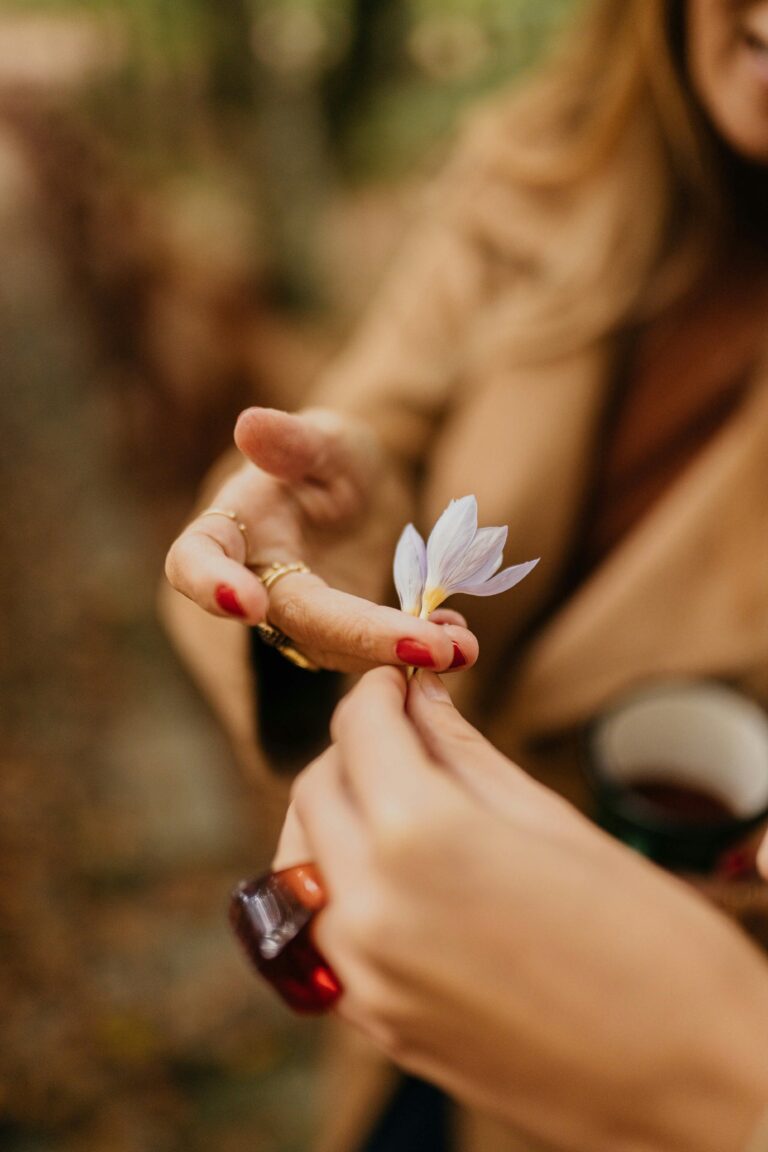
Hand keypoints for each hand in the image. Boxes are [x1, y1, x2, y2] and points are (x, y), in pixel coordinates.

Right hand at [164, 407, 477, 672]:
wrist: (365, 496)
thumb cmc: (330, 458)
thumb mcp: (324, 437)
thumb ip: (294, 441)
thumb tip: (250, 425)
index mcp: (230, 529)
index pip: (193, 561)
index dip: (212, 585)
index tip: (249, 604)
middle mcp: (253, 585)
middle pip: (295, 620)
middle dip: (363, 636)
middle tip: (432, 648)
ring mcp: (297, 621)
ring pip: (337, 651)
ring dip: (399, 653)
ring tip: (461, 646)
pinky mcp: (338, 643)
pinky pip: (369, 657)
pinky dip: (416, 650)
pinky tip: (459, 641)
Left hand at [285, 668, 767, 1151]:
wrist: (693, 1084)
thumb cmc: (654, 946)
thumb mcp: (554, 823)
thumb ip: (466, 755)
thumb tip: (422, 701)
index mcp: (420, 840)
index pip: (359, 731)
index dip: (376, 692)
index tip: (397, 682)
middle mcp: (370, 910)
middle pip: (316, 791)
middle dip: (352, 748)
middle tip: (403, 735)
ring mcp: (365, 979)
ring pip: (302, 863)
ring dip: (337, 816)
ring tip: (397, 801)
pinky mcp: (377, 1025)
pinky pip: (325, 933)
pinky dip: (343, 885)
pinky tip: (399, 876)